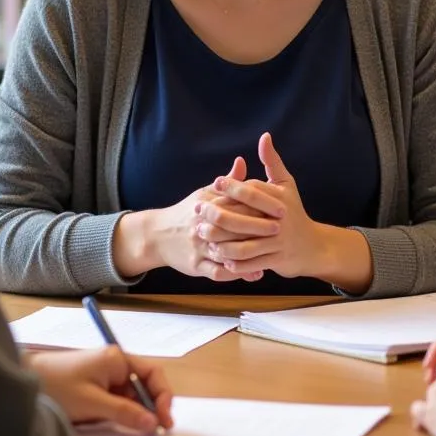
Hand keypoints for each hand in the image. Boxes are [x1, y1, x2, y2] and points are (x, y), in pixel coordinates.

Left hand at [29, 347, 174, 435]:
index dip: (163, 398)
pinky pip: (115, 398)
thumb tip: (153, 423)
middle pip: (143, 385)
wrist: (26, 381)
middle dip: (148, 407)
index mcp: (118, 359)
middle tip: (152, 430)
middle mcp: (115, 363)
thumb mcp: (94, 403)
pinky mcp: (95, 384)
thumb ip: (124, 413)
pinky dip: (118, 411)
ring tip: (128, 427)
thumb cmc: (59, 387)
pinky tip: (111, 421)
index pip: (153, 375)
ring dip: (131, 411)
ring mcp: (105, 373)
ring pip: (129, 394)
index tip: (164, 422)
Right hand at [114, 157, 281, 282]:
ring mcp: (198, 246)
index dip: (256, 205)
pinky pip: (217, 272)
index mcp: (205, 205)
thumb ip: (226, 183)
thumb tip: (242, 162)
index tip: (276, 205)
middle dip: (256, 227)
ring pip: (226, 251)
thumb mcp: (203, 194)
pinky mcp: (194, 265)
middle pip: (232, 226)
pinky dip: (236, 274)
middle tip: (278, 229)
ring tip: (270, 254)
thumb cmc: (186, 212)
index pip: (233, 203)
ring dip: (249, 254)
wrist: (157, 235)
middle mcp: (201, 225)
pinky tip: (253, 273)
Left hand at [196, 132, 326, 280]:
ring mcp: (277, 243)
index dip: (233, 187)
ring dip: (221, 241)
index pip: (254, 192)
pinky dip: (233, 262)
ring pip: (245, 245)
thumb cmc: (294, 211)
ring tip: (204, 235)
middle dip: (219, 215)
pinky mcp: (275, 261)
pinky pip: (251, 263)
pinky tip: (218, 257)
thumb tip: (264, 136)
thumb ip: (272, 161)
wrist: (312, 247)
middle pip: (245, 218)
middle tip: (198, 210)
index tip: (215, 182)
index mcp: (281, 200)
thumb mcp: (286, 185)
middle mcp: (280, 221)